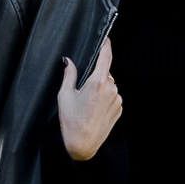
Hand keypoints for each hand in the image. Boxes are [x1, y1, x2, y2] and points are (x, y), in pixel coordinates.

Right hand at [57, 40, 122, 161]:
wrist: (83, 146)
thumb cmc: (71, 121)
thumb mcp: (64, 96)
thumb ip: (69, 75)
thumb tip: (68, 61)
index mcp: (97, 83)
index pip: (106, 57)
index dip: (106, 45)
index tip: (106, 38)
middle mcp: (111, 89)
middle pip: (105, 73)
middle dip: (95, 76)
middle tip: (82, 89)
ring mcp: (117, 100)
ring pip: (109, 85)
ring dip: (100, 88)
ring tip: (87, 104)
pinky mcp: (119, 109)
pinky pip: (112, 97)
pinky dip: (105, 98)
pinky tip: (94, 109)